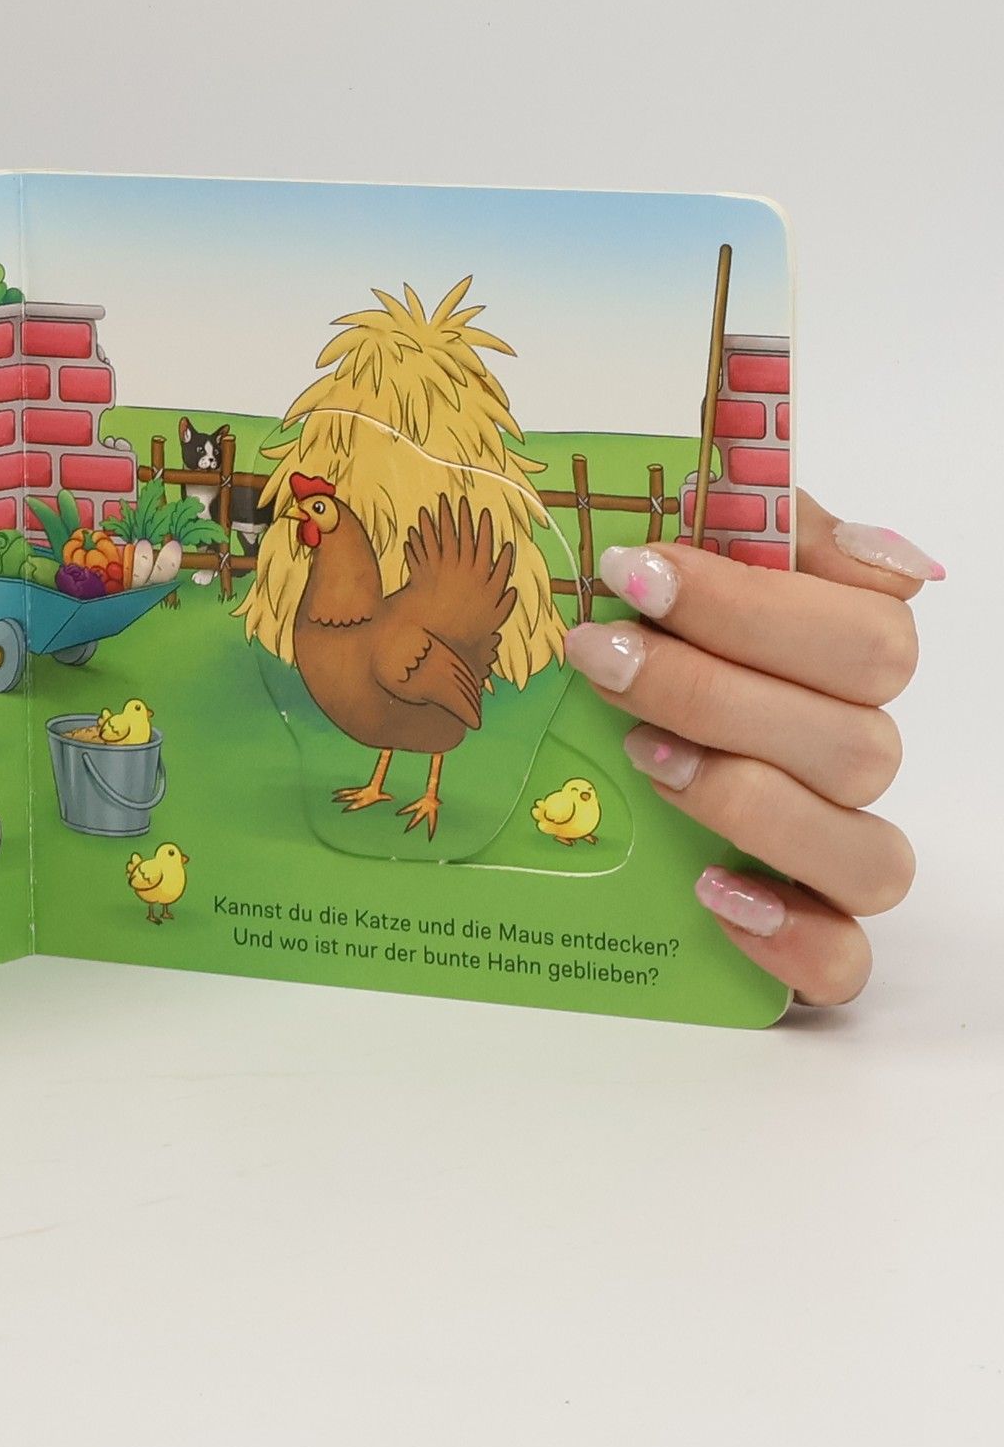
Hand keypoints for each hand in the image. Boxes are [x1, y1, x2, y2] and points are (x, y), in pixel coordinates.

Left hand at [564, 494, 937, 1005]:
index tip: (637, 569)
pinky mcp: (809, 937)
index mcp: (839, 659)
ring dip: (746, 798)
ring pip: (866, 845)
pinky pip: (844, 958)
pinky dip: (791, 934)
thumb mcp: (653, 586)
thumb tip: (725, 489)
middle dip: (715, 688)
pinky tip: (711, 892)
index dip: (756, 597)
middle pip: (858, 730)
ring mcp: (837, 850)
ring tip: (642, 759)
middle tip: (601, 655)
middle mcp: (853, 753)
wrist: (572, 800)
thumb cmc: (631, 668)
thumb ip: (709, 532)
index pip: (873, 621)